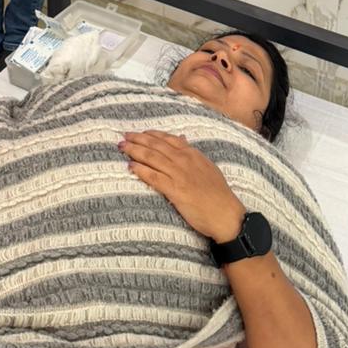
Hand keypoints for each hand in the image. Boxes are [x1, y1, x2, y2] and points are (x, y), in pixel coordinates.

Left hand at [120, 131, 244, 242]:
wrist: (225, 214)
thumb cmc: (218, 193)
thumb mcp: (207, 166)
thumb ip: (192, 153)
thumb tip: (181, 138)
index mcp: (192, 153)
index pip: (167, 139)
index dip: (150, 134)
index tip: (138, 133)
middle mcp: (184, 160)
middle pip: (156, 146)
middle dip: (137, 139)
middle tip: (124, 136)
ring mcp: (179, 175)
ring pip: (152, 158)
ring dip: (134, 151)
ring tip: (122, 147)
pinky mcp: (175, 190)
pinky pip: (154, 177)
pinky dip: (140, 170)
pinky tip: (130, 167)